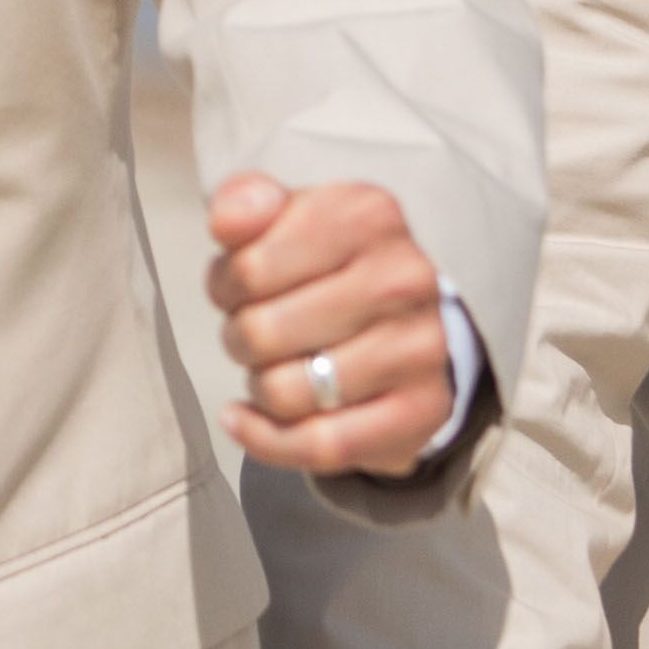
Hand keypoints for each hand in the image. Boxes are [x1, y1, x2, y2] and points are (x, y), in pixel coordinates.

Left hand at [206, 174, 456, 478]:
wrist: (403, 320)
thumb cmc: (325, 266)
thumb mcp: (284, 218)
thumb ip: (245, 203)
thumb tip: (226, 221)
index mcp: (369, 215)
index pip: (249, 269)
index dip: (226, 285)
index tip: (239, 287)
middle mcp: (405, 278)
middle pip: (261, 333)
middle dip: (240, 338)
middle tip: (257, 331)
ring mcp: (421, 348)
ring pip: (285, 392)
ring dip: (260, 387)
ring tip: (275, 367)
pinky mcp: (422, 411)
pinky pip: (320, 445)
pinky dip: (267, 440)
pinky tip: (248, 419)